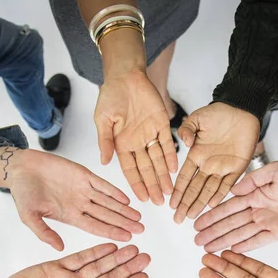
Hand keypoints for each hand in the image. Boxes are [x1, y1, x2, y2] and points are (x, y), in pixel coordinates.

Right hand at [0, 147, 143, 250]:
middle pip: (107, 216)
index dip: (111, 232)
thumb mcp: (28, 217)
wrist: (19, 167)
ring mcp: (83, 190)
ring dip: (123, 209)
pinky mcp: (83, 174)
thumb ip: (44, 232)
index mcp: (69, 216)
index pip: (95, 227)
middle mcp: (80, 205)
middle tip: (141, 229)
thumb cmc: (22, 192)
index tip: (127, 238)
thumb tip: (60, 249)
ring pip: (108, 202)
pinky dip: (114, 191)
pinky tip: (127, 199)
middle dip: (124, 223)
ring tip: (138, 217)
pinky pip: (102, 185)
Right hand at [95, 69, 177, 204]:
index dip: (136, 185)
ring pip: (158, 160)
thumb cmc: (110, 95)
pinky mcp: (162, 124)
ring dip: (164, 176)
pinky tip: (175, 169)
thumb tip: (104, 162)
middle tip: (159, 202)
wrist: (126, 74)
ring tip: (170, 192)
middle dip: (153, 186)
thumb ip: (105, 141)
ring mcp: (150, 135)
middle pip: (146, 170)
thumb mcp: (102, 119)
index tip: (142, 199)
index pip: (130, 170)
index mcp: (121, 144)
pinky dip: (171, 156)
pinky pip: (167, 143)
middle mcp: (136, 143)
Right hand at [170, 103, 259, 223]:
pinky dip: (220, 194)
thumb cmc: (219, 113)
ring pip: (209, 190)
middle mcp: (208, 165)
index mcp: (197, 155)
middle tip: (178, 219)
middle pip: (194, 189)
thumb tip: (184, 142)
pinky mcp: (238, 167)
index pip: (184, 178)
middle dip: (185, 204)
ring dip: (200, 204)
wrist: (241, 110)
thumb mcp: (198, 118)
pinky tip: (211, 204)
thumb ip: (186, 129)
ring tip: (191, 216)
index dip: (178, 192)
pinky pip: (228, 183)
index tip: (171, 203)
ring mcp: (222, 168)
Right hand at [194, 160, 277, 252]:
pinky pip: (259, 241)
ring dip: (224, 241)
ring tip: (207, 248)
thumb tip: (234, 190)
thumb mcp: (275, 170)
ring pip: (240, 234)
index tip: (197, 222)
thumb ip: (253, 180)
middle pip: (230, 223)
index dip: (212, 215)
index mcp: (254, 194)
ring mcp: (268, 222)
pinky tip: (231, 251)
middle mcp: (258, 209)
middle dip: (213, 232)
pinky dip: (245, 247)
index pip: (228, 207)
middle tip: (196, 240)